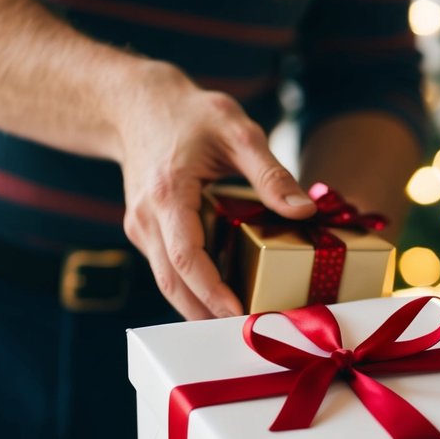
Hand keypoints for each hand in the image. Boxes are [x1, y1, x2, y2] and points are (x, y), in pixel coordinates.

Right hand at [116, 63, 315, 319]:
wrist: (135, 105)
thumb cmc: (189, 114)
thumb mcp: (237, 131)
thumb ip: (271, 173)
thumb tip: (304, 212)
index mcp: (168, 195)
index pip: (187, 258)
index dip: (213, 292)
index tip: (241, 314)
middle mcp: (146, 219)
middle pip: (173, 283)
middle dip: (208, 313)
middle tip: (250, 333)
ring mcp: (140, 228)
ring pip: (167, 282)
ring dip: (200, 307)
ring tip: (242, 324)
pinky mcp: (143, 232)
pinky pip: (168, 269)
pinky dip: (193, 288)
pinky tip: (226, 297)